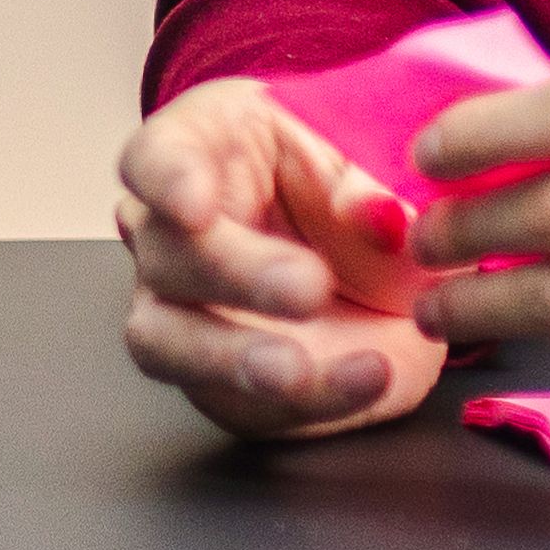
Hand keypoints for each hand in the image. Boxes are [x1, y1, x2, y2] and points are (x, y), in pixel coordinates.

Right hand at [114, 75, 449, 442]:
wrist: (394, 268)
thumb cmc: (356, 189)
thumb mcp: (378, 159)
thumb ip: (372, 182)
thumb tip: (375, 216)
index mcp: (205, 148)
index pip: (155, 156)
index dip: (167, 179)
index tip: (195, 201)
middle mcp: (174, 232)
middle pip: (165, 255)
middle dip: (232, 273)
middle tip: (306, 285)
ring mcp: (184, 312)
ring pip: (163, 340)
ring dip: (229, 356)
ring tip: (297, 367)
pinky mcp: (217, 382)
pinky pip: (241, 401)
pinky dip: (311, 395)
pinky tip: (367, 376)